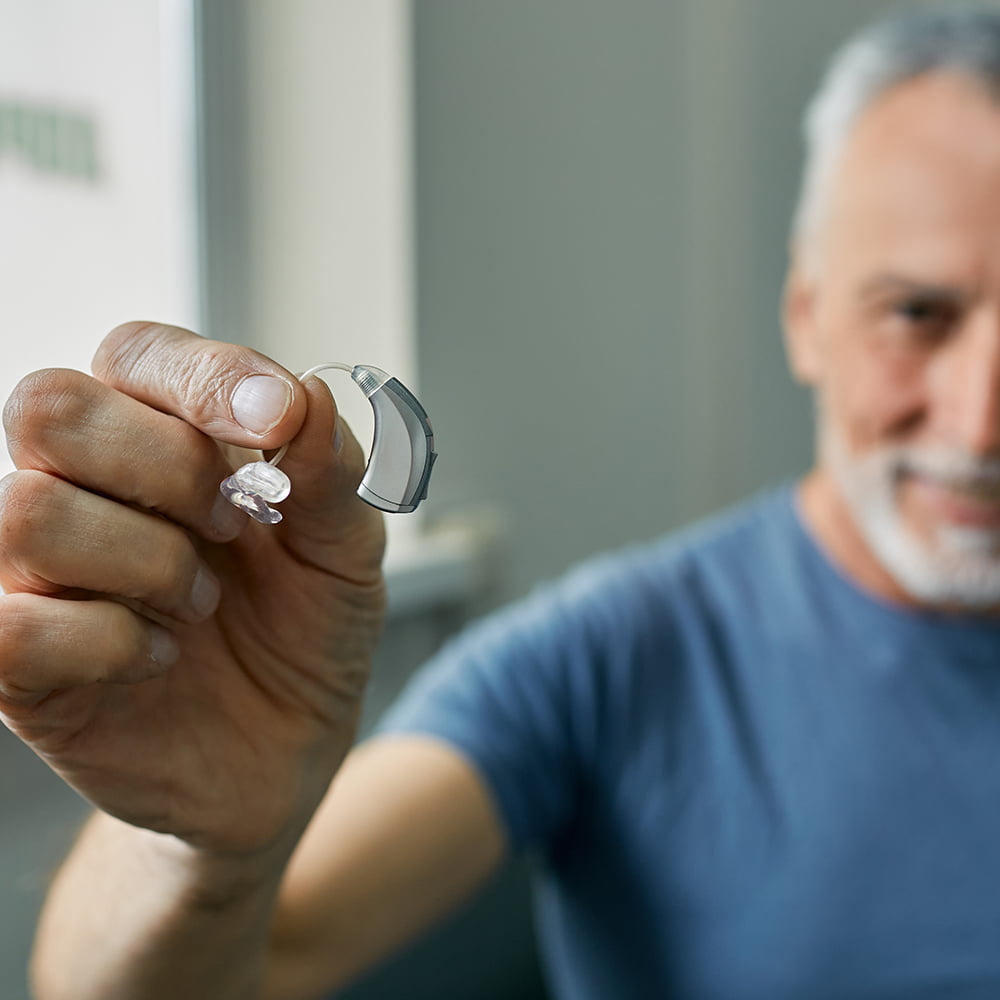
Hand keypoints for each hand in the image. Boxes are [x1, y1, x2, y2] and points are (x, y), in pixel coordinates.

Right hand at [0, 323, 385, 857]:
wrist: (287, 748)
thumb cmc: (306, 631)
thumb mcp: (345, 551)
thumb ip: (328, 474)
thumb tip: (305, 396)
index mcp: (158, 435)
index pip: (136, 352)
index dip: (203, 376)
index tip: (278, 422)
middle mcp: (80, 486)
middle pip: (49, 407)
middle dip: (168, 467)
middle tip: (231, 525)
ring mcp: (36, 574)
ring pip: (28, 513)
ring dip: (149, 562)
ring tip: (201, 604)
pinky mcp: (17, 664)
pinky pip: (14, 627)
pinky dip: (112, 642)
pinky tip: (159, 657)